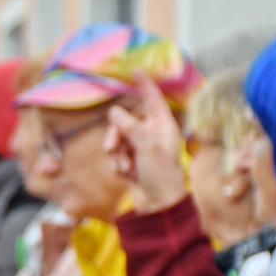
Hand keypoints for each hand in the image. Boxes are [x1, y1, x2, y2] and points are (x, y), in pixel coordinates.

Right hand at [104, 71, 188, 214]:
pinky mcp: (131, 162)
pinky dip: (117, 164)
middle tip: (112, 147)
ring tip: (123, 167)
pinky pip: (115, 155)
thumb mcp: (147, 147)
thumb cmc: (161, 175)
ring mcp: (141, 148)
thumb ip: (130, 127)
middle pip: (126, 120)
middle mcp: (152, 134)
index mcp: (163, 126)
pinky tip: (125, 175)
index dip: (144, 84)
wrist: (159, 206)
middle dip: (116, 134)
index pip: (152, 99)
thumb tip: (114, 112)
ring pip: (117, 138)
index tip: (135, 69)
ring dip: (116, 153)